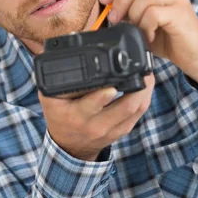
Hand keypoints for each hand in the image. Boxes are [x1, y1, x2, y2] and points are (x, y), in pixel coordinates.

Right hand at [38, 74, 154, 161]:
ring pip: (136, 109)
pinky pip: (139, 113)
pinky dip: (145, 97)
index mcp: (77, 116)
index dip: (103, 95)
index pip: (92, 105)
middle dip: (138, 87)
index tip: (112, 86)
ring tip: (148, 72)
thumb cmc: (60, 116)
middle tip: (144, 68)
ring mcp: (112, 130)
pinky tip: (146, 84)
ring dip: (145, 90)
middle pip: (125, 107)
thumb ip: (56, 79)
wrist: (70, 146)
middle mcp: (96, 125)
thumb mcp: (50, 98)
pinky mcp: (123, 130)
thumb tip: (69, 50)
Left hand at [99, 0, 197, 89]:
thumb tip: (106, 6)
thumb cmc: (167, 38)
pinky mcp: (181, 13)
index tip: (104, 0)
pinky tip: (148, 35)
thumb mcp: (142, 20)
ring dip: (133, 14)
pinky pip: (154, 13)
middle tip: (115, 19)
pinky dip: (145, 26)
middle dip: (120, 0)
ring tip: (135, 28)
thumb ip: (128, 10)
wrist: (192, 55)